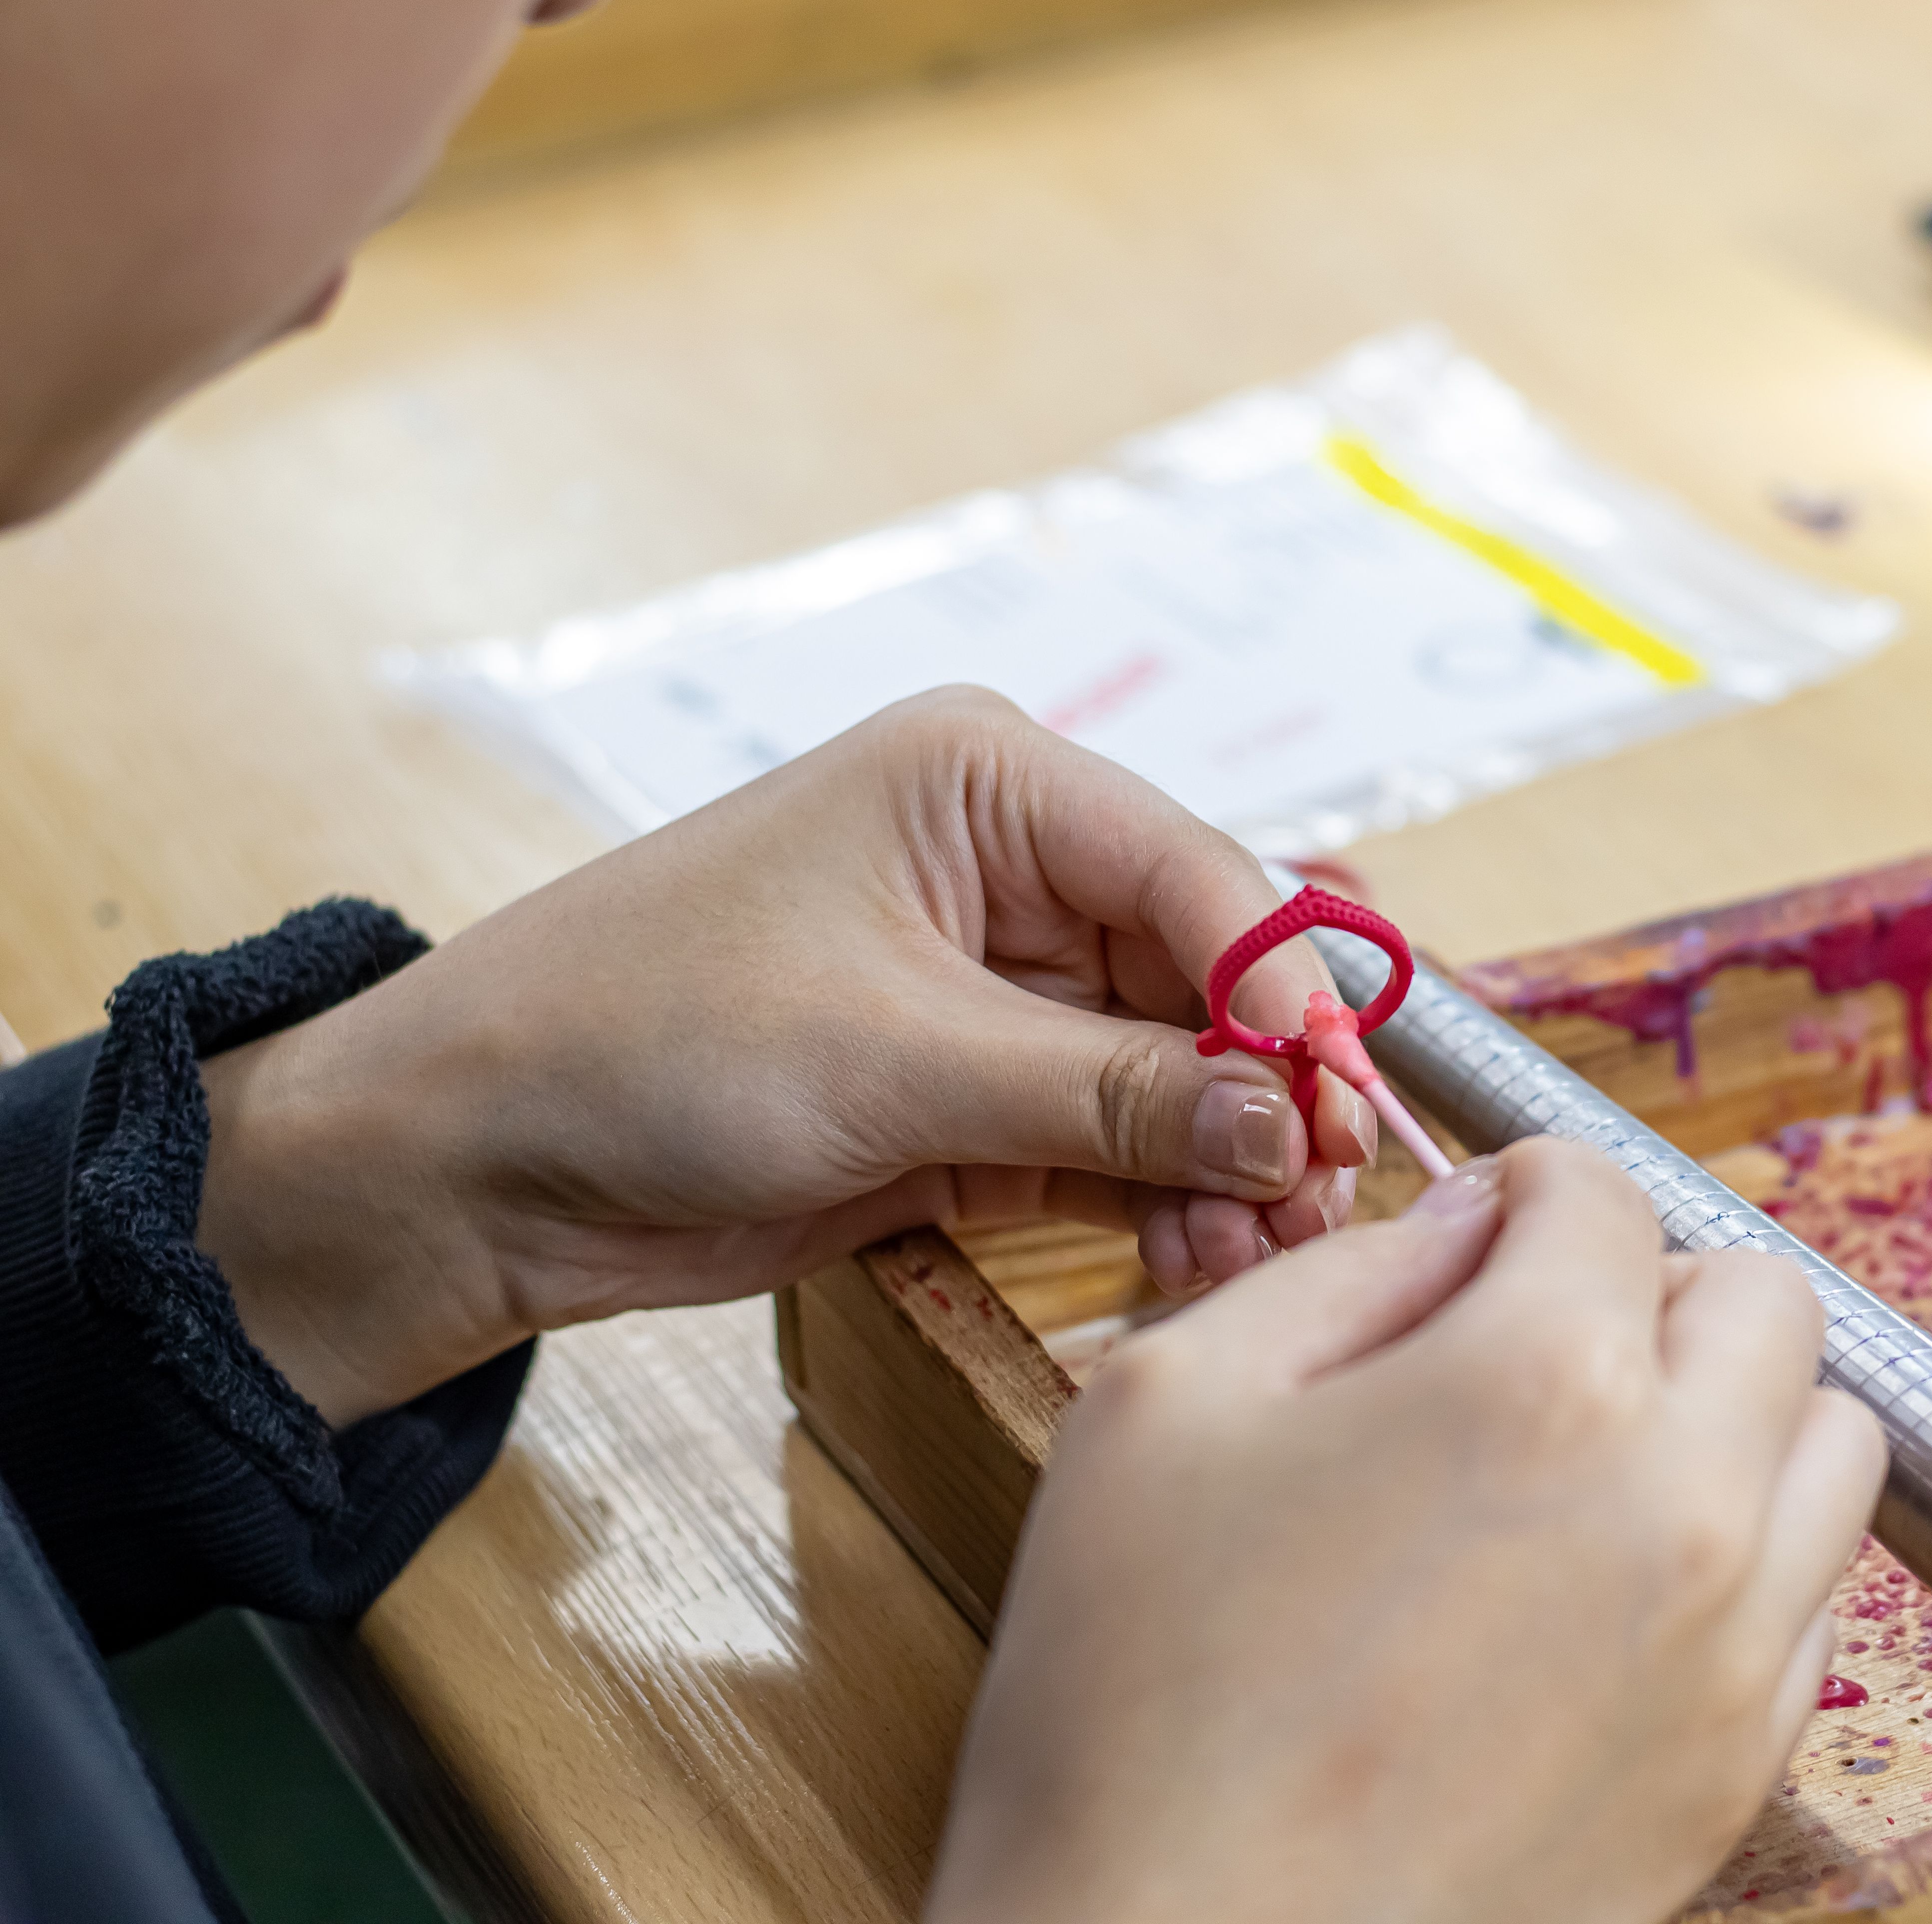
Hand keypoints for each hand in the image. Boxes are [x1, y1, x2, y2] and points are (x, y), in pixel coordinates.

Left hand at [194, 686, 1375, 1425]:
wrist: (478, 1157)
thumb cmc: (649, 1036)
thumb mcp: (897, 1055)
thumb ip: (1107, 1093)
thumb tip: (1290, 1127)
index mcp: (989, 784)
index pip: (1197, 876)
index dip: (1286, 991)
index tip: (1342, 1105)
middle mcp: (1014, 872)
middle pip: (1208, 977)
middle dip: (1271, 1092)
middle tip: (1323, 1201)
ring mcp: (999, 992)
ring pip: (1177, 1072)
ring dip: (1228, 1163)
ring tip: (1255, 1254)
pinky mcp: (978, 1099)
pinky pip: (1117, 1143)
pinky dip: (1165, 1201)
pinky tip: (1194, 1259)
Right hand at [925, 1140, 1886, 1923]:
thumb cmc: (1137, 1704)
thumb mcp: (1170, 1404)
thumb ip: (1347, 1271)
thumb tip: (1470, 1228)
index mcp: (1542, 1381)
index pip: (1605, 1193)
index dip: (1525, 1192)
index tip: (1478, 1236)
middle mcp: (1682, 1501)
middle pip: (1765, 1299)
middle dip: (1652, 1288)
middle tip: (1536, 1342)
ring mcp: (1734, 1650)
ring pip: (1829, 1446)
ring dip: (1730, 1416)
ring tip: (1592, 1466)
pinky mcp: (1739, 1772)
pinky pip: (1811, 1602)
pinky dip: (1739, 1560)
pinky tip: (1603, 1596)